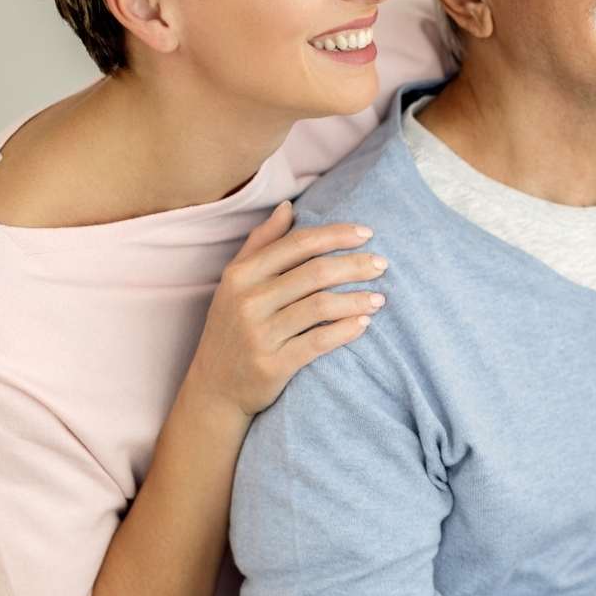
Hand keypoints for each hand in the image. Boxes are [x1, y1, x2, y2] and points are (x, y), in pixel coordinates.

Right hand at [185, 201, 387, 417]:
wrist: (214, 388)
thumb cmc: (232, 328)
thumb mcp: (236, 283)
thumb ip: (261, 243)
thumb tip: (287, 206)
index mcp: (241, 275)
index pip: (297, 244)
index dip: (336, 235)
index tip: (367, 233)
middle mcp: (248, 300)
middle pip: (315, 273)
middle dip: (354, 265)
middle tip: (382, 264)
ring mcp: (259, 334)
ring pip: (320, 306)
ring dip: (357, 299)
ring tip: (380, 299)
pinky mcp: (273, 365)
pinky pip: (318, 342)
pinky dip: (346, 330)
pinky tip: (365, 324)